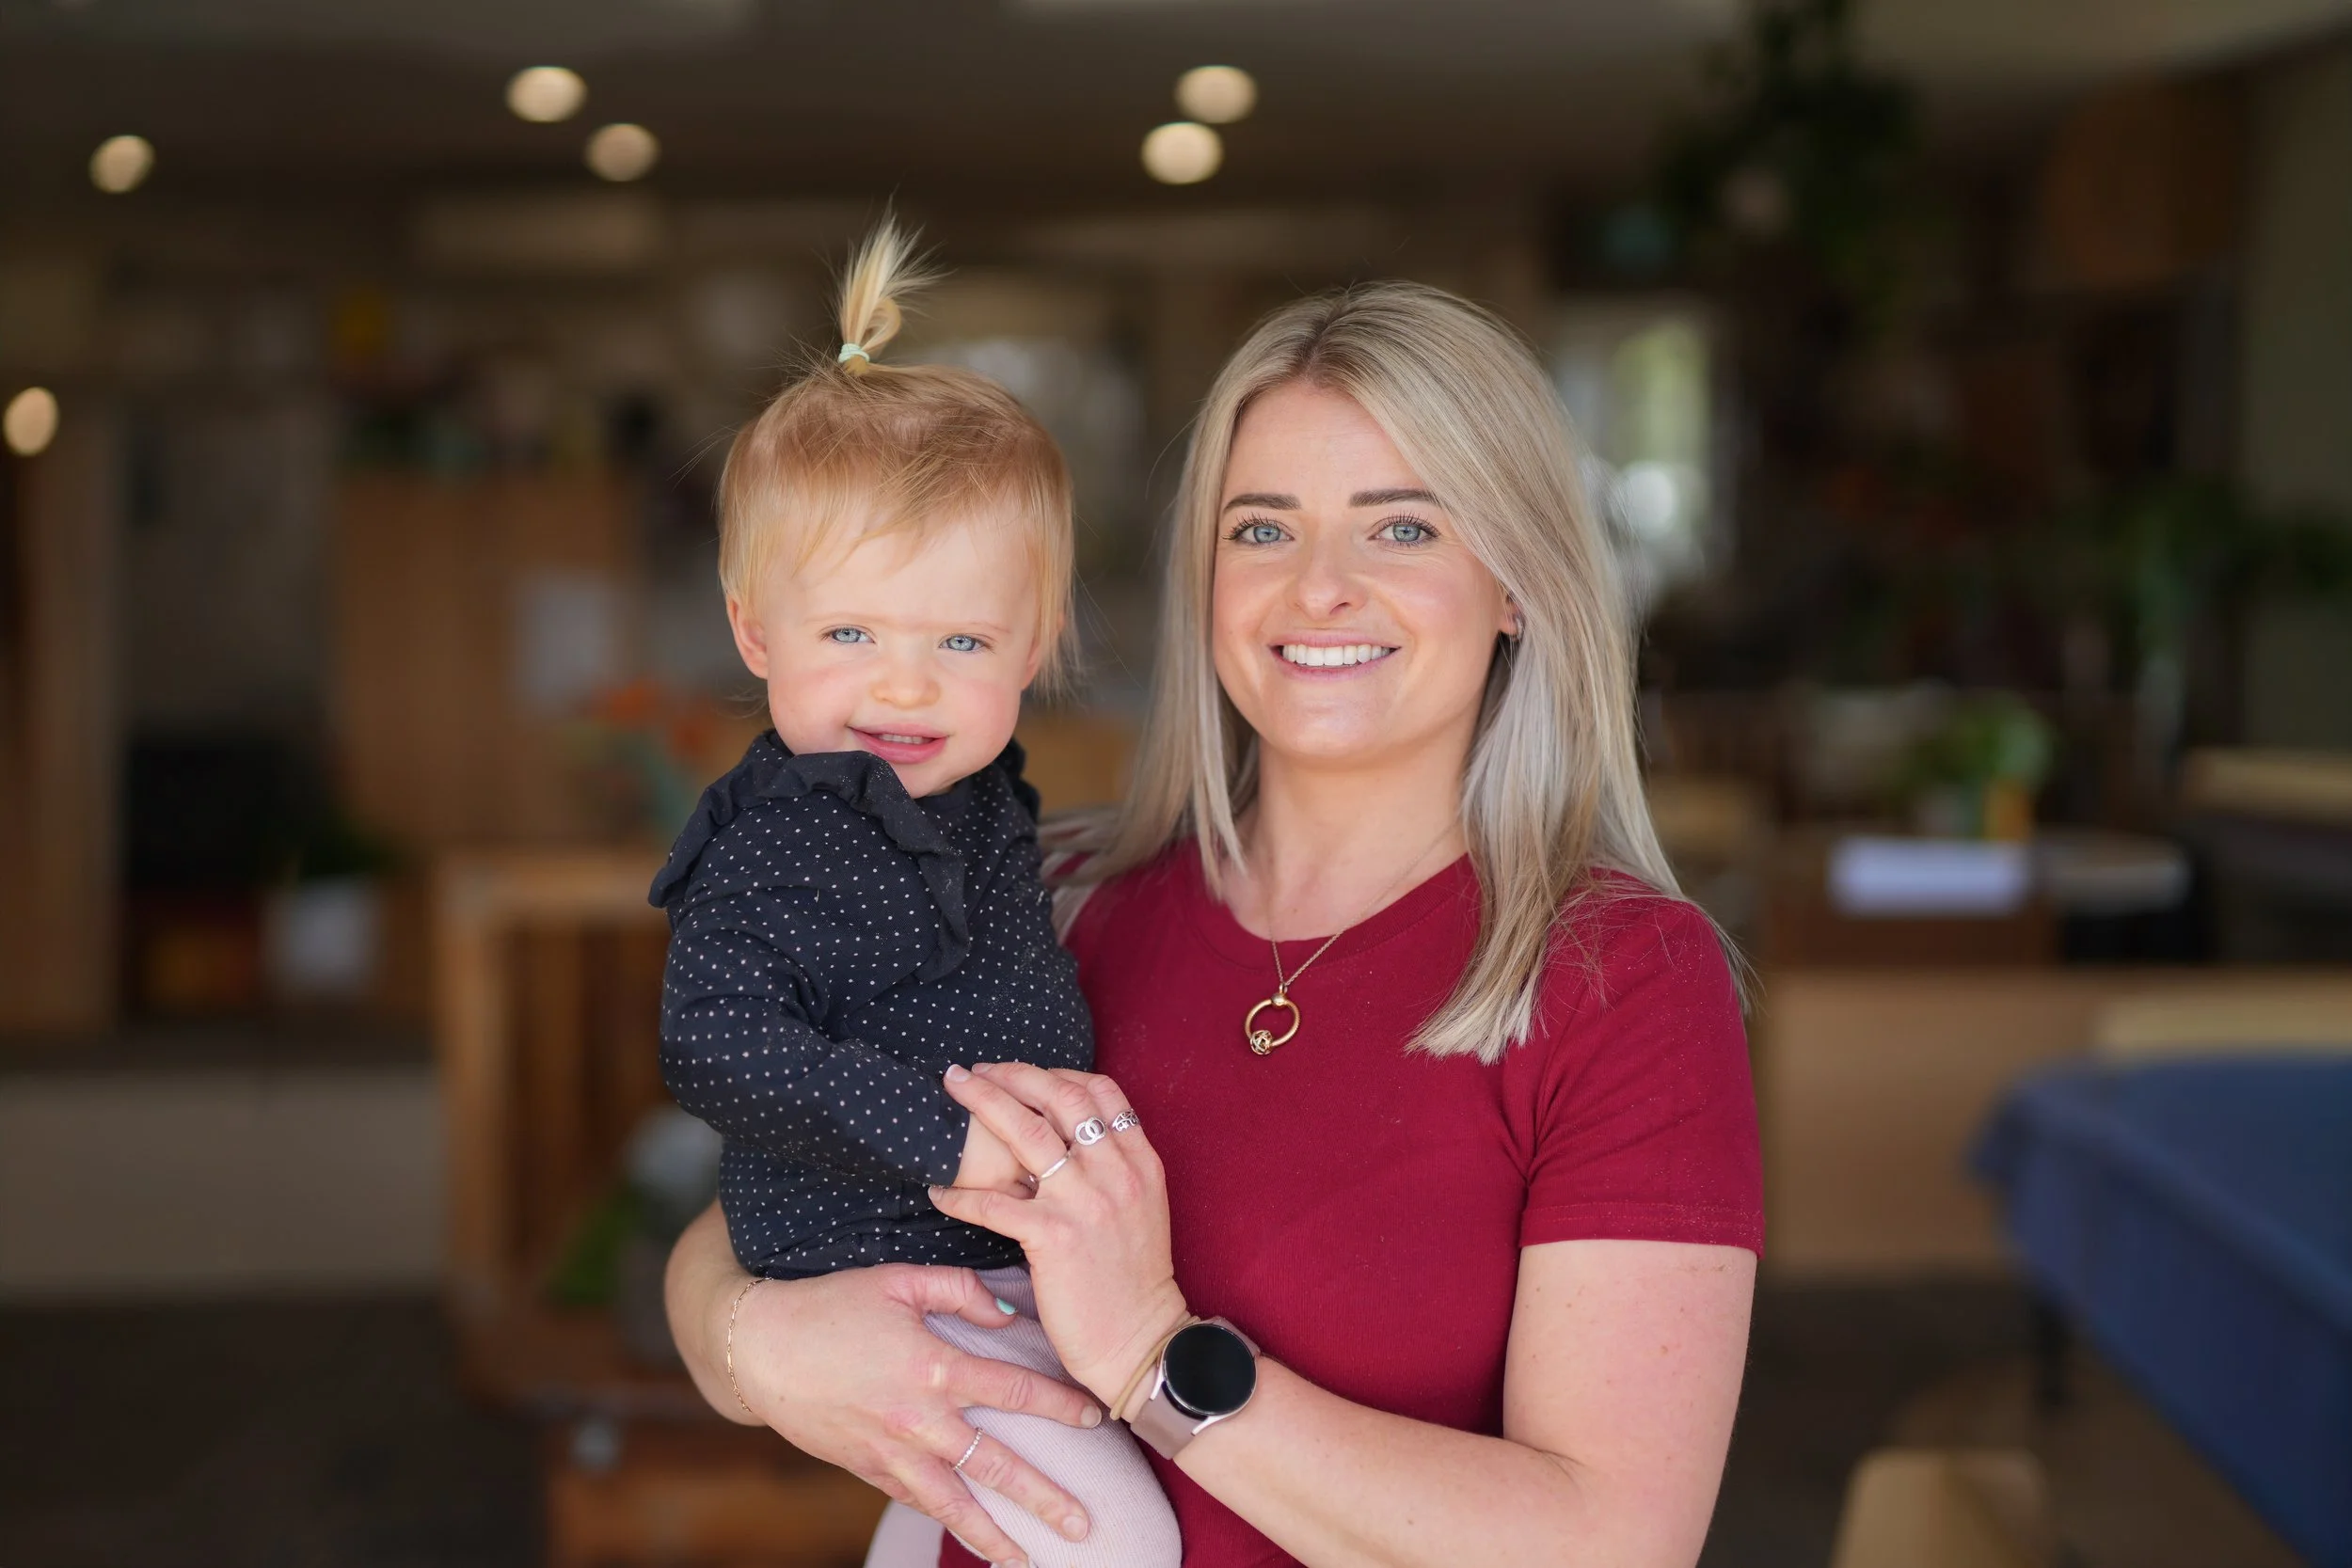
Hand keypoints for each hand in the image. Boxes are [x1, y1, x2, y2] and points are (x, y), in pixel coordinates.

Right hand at [664, 1206, 1100, 1563]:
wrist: (758, 1348)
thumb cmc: (830, 1305)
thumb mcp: (897, 1279)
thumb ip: (959, 1289)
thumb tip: (1008, 1313)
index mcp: (934, 1368)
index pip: (1015, 1392)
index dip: (1061, 1405)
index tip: (1097, 1417)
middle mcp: (919, 1421)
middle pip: (996, 1467)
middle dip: (1045, 1498)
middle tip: (1085, 1525)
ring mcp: (892, 1453)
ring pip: (955, 1504)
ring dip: (995, 1536)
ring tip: (1028, 1562)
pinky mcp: (867, 1469)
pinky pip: (917, 1501)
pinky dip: (947, 1522)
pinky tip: (972, 1536)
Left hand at [932, 1064, 1191, 1413]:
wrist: (1142, 1341)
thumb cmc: (1134, 1282)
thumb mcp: (1141, 1210)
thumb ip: (1112, 1170)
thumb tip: (1061, 1144)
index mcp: (1139, 1162)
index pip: (1100, 1091)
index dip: (1056, 1072)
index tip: (1022, 1074)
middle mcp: (1116, 1172)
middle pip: (1060, 1096)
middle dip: (1012, 1074)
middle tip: (974, 1072)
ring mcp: (1085, 1202)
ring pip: (1026, 1133)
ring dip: (983, 1103)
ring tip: (954, 1091)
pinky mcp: (1053, 1236)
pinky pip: (993, 1202)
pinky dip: (960, 1194)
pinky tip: (939, 1192)